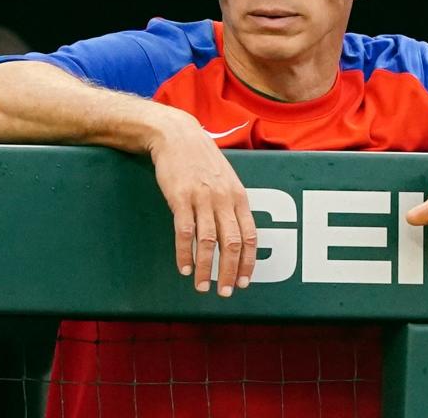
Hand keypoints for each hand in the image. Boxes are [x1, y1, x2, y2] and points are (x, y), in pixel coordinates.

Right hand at [149, 110, 255, 296]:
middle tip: (225, 292)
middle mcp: (224, 198)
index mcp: (238, 196)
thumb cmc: (203, 159)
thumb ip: (232, 205)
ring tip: (203, 286)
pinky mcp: (180, 197)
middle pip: (232, 242)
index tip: (245, 282)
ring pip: (208, 241)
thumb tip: (238, 234)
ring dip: (207, 268)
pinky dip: (185, 253)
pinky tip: (184, 268)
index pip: (249, 235)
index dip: (248, 262)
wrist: (177, 135)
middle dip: (230, 271)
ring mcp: (202, 198)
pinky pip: (185, 231)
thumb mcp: (226, 179)